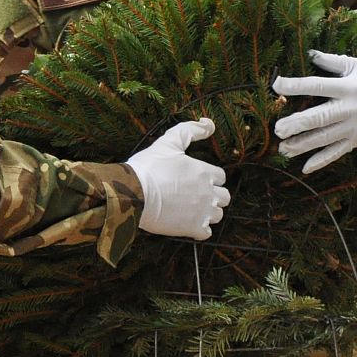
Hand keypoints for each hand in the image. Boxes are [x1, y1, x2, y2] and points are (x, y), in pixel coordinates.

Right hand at [124, 118, 227, 240]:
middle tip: (194, 195)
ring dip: (207, 213)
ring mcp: (202, 212)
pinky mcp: (193, 228)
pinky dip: (199, 230)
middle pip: (224, 197)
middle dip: (212, 196)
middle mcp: (208, 192)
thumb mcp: (168, 142)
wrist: (133, 193)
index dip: (208, 178)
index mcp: (204, 172)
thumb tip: (210, 123)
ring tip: (189, 210)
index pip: (220, 176)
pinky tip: (186, 223)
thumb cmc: (149, 167)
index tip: (194, 179)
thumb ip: (190, 130)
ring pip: (217, 215)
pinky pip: (206, 233)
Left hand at [273, 51, 356, 173]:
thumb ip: (333, 61)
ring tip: (282, 148)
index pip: (318, 85)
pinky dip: (321, 161)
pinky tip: (304, 168)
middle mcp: (349, 109)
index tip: (277, 85)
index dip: (297, 85)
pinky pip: (337, 153)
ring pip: (325, 138)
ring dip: (302, 144)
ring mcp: (354, 127)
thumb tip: (309, 53)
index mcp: (348, 87)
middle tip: (277, 128)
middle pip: (320, 117)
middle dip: (298, 123)